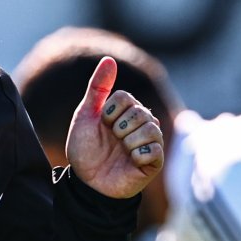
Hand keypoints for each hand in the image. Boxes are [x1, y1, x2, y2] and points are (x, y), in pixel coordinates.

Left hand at [65, 57, 163, 198]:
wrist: (86, 181)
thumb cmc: (85, 148)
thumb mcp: (86, 115)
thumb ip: (98, 87)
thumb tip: (109, 59)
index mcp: (128, 110)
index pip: (126, 97)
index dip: (109, 113)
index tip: (102, 125)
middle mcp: (143, 123)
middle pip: (139, 112)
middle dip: (117, 127)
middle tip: (111, 141)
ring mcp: (151, 142)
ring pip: (149, 128)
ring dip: (127, 141)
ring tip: (120, 151)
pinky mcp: (155, 161)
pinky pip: (154, 150)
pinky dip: (137, 155)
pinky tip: (130, 162)